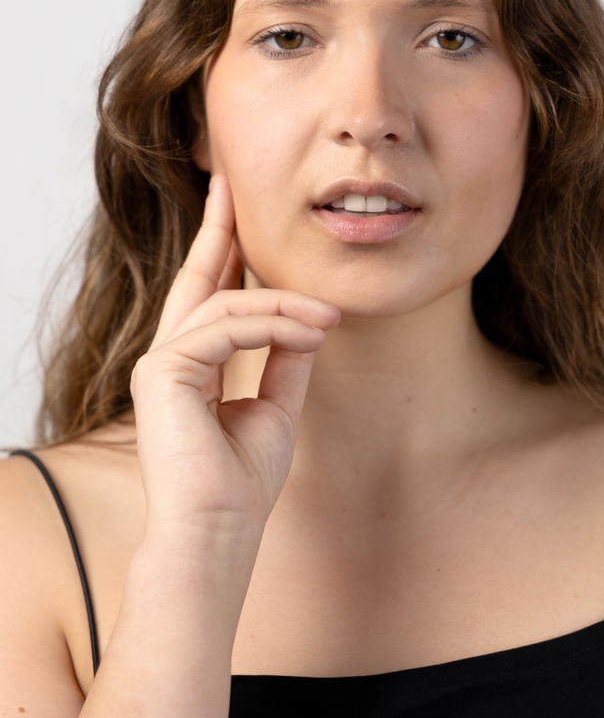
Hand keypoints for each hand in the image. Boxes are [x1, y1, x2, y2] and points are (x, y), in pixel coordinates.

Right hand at [130, 174, 339, 537]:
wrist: (218, 532)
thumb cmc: (242, 482)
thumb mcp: (276, 406)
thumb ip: (285, 360)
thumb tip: (308, 320)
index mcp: (191, 365)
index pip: (209, 296)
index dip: (223, 250)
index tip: (235, 210)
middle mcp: (168, 358)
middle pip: (198, 279)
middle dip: (218, 229)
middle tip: (230, 184)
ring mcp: (159, 363)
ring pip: (227, 305)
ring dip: (286, 304)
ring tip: (329, 316)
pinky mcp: (162, 372)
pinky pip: (227, 327)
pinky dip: (275, 325)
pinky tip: (312, 331)